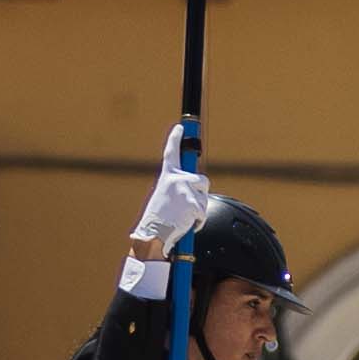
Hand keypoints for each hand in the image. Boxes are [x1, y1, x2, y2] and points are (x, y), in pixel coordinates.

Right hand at [130, 133, 206, 257]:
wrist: (153, 233)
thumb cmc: (157, 218)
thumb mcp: (163, 195)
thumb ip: (176, 187)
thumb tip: (192, 187)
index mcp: (167, 175)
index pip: (171, 152)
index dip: (176, 138)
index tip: (181, 126)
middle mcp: (176, 178)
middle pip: (203, 180)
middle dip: (200, 193)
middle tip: (187, 205)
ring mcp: (185, 190)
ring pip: (205, 196)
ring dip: (199, 208)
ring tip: (183, 216)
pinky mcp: (193, 203)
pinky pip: (203, 212)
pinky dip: (198, 221)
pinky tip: (186, 224)